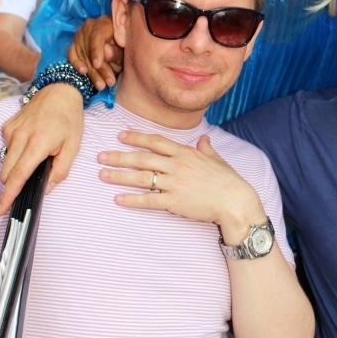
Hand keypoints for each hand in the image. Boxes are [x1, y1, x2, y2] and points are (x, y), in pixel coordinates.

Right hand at [0, 84, 83, 214]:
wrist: (59, 91)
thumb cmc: (69, 118)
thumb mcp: (73, 146)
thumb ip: (61, 170)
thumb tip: (47, 188)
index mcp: (38, 144)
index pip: (18, 176)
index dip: (9, 195)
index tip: (0, 209)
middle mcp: (20, 137)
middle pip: (7, 173)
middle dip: (12, 185)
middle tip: (25, 188)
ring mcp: (11, 131)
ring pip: (6, 162)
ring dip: (16, 167)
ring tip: (36, 157)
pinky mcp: (7, 126)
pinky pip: (7, 148)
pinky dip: (16, 153)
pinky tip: (31, 143)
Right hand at [68, 16, 120, 90]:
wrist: (116, 45)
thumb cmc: (122, 46)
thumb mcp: (124, 49)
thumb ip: (116, 51)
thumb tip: (105, 53)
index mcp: (104, 22)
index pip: (97, 35)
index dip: (96, 50)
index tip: (97, 64)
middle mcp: (90, 25)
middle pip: (89, 47)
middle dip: (99, 68)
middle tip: (108, 82)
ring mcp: (80, 33)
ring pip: (81, 53)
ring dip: (91, 72)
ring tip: (101, 85)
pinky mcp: (74, 43)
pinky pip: (71, 54)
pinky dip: (76, 63)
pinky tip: (83, 72)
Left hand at [98, 130, 263, 241]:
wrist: (235, 201)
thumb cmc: (228, 180)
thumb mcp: (217, 159)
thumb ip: (206, 148)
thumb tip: (204, 139)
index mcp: (185, 153)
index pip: (155, 141)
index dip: (136, 137)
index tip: (120, 135)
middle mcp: (177, 165)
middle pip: (142, 158)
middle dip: (119, 156)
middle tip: (101, 156)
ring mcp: (174, 184)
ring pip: (141, 178)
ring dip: (119, 176)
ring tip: (102, 175)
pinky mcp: (174, 202)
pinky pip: (148, 200)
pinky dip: (132, 199)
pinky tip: (118, 199)